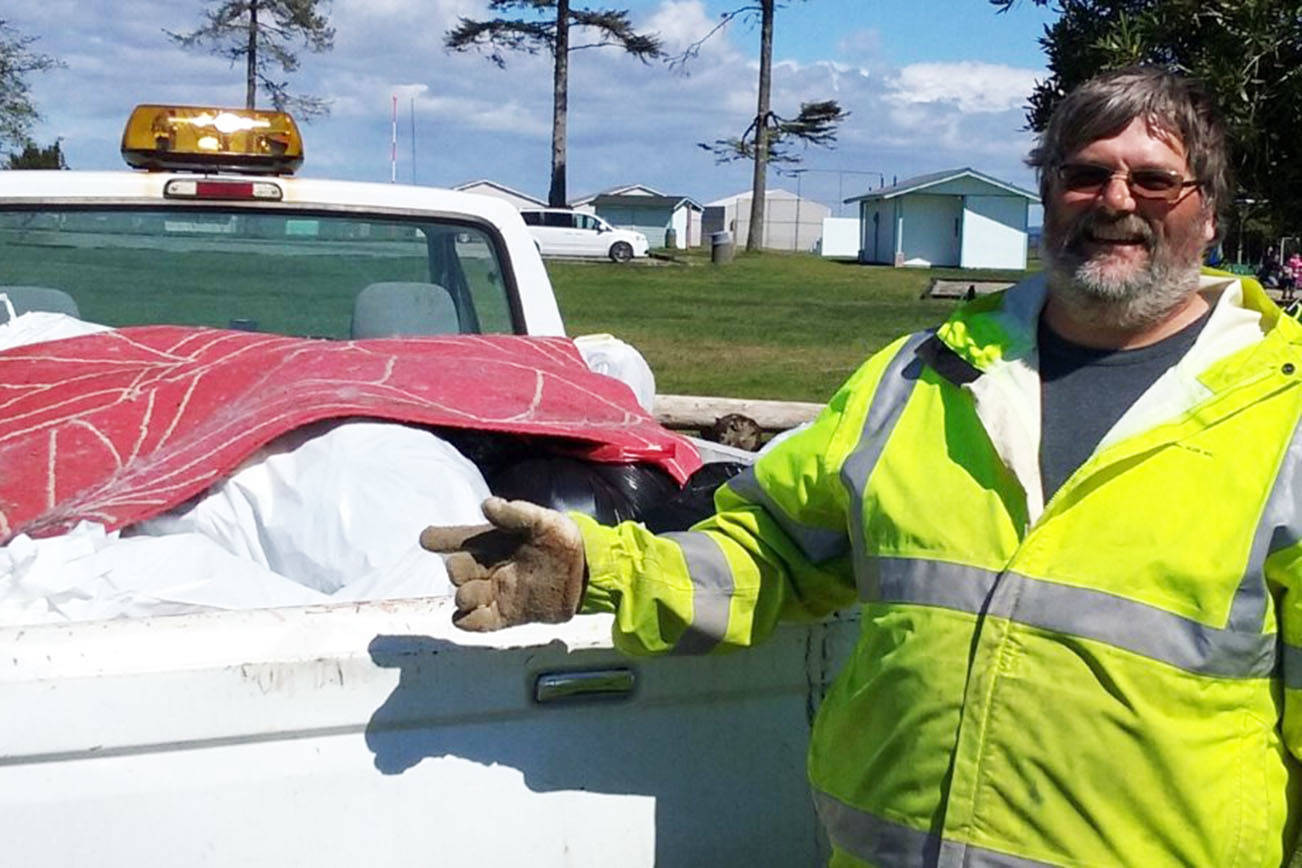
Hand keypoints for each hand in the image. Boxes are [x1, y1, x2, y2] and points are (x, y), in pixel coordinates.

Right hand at [419, 496, 585, 630]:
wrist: (588, 572)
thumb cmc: (563, 540)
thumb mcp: (542, 520)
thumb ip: (515, 513)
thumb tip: (485, 505)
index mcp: (493, 541)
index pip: (459, 539)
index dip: (440, 538)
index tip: (426, 539)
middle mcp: (489, 567)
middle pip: (455, 571)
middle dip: (456, 570)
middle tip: (467, 567)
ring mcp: (496, 592)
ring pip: (462, 597)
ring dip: (463, 596)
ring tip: (478, 591)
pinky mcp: (506, 615)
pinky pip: (477, 623)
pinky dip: (468, 622)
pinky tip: (470, 615)